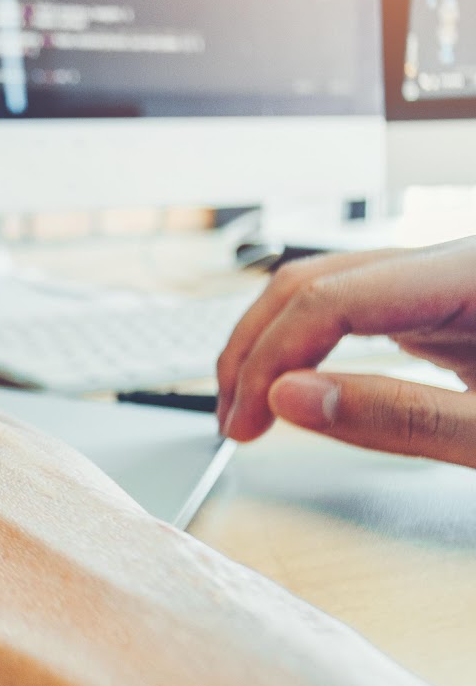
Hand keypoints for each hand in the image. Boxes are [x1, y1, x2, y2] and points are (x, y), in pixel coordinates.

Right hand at [217, 240, 475, 463]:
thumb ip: (402, 415)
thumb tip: (291, 397)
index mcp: (467, 276)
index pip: (332, 298)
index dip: (271, 358)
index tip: (246, 419)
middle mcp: (445, 265)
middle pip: (313, 282)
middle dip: (256, 350)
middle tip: (233, 417)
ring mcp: (438, 282)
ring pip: (323, 291)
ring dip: (273, 346)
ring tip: (251, 405)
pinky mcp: (436, 307)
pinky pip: (352, 311)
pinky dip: (309, 347)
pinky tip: (295, 383)